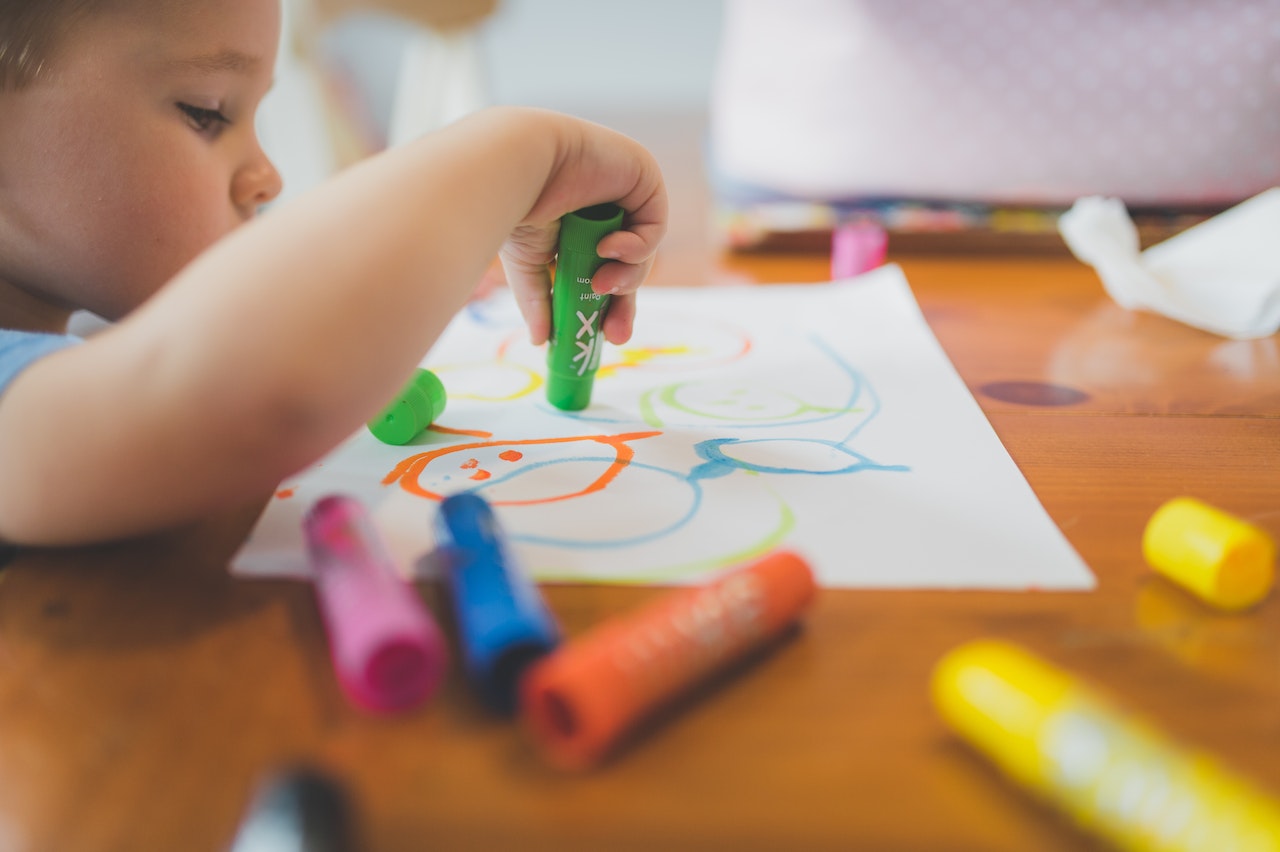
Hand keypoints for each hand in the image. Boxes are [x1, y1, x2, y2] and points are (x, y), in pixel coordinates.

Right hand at [498, 114, 666, 345]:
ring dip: (627, 276)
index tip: (603, 337)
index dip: (607, 305)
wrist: (519, 164)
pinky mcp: (643, 178)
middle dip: (624, 302)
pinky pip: (654, 227)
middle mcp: (603, 208)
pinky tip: (611, 248)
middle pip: (628, 266)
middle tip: (616, 335)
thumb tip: (541, 341)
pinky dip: (637, 246)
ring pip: (642, 252)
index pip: (603, 271)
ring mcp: (625, 192)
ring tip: (602, 285)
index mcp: (577, 226)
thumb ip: (539, 300)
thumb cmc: (515, 203)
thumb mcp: (528, 264)